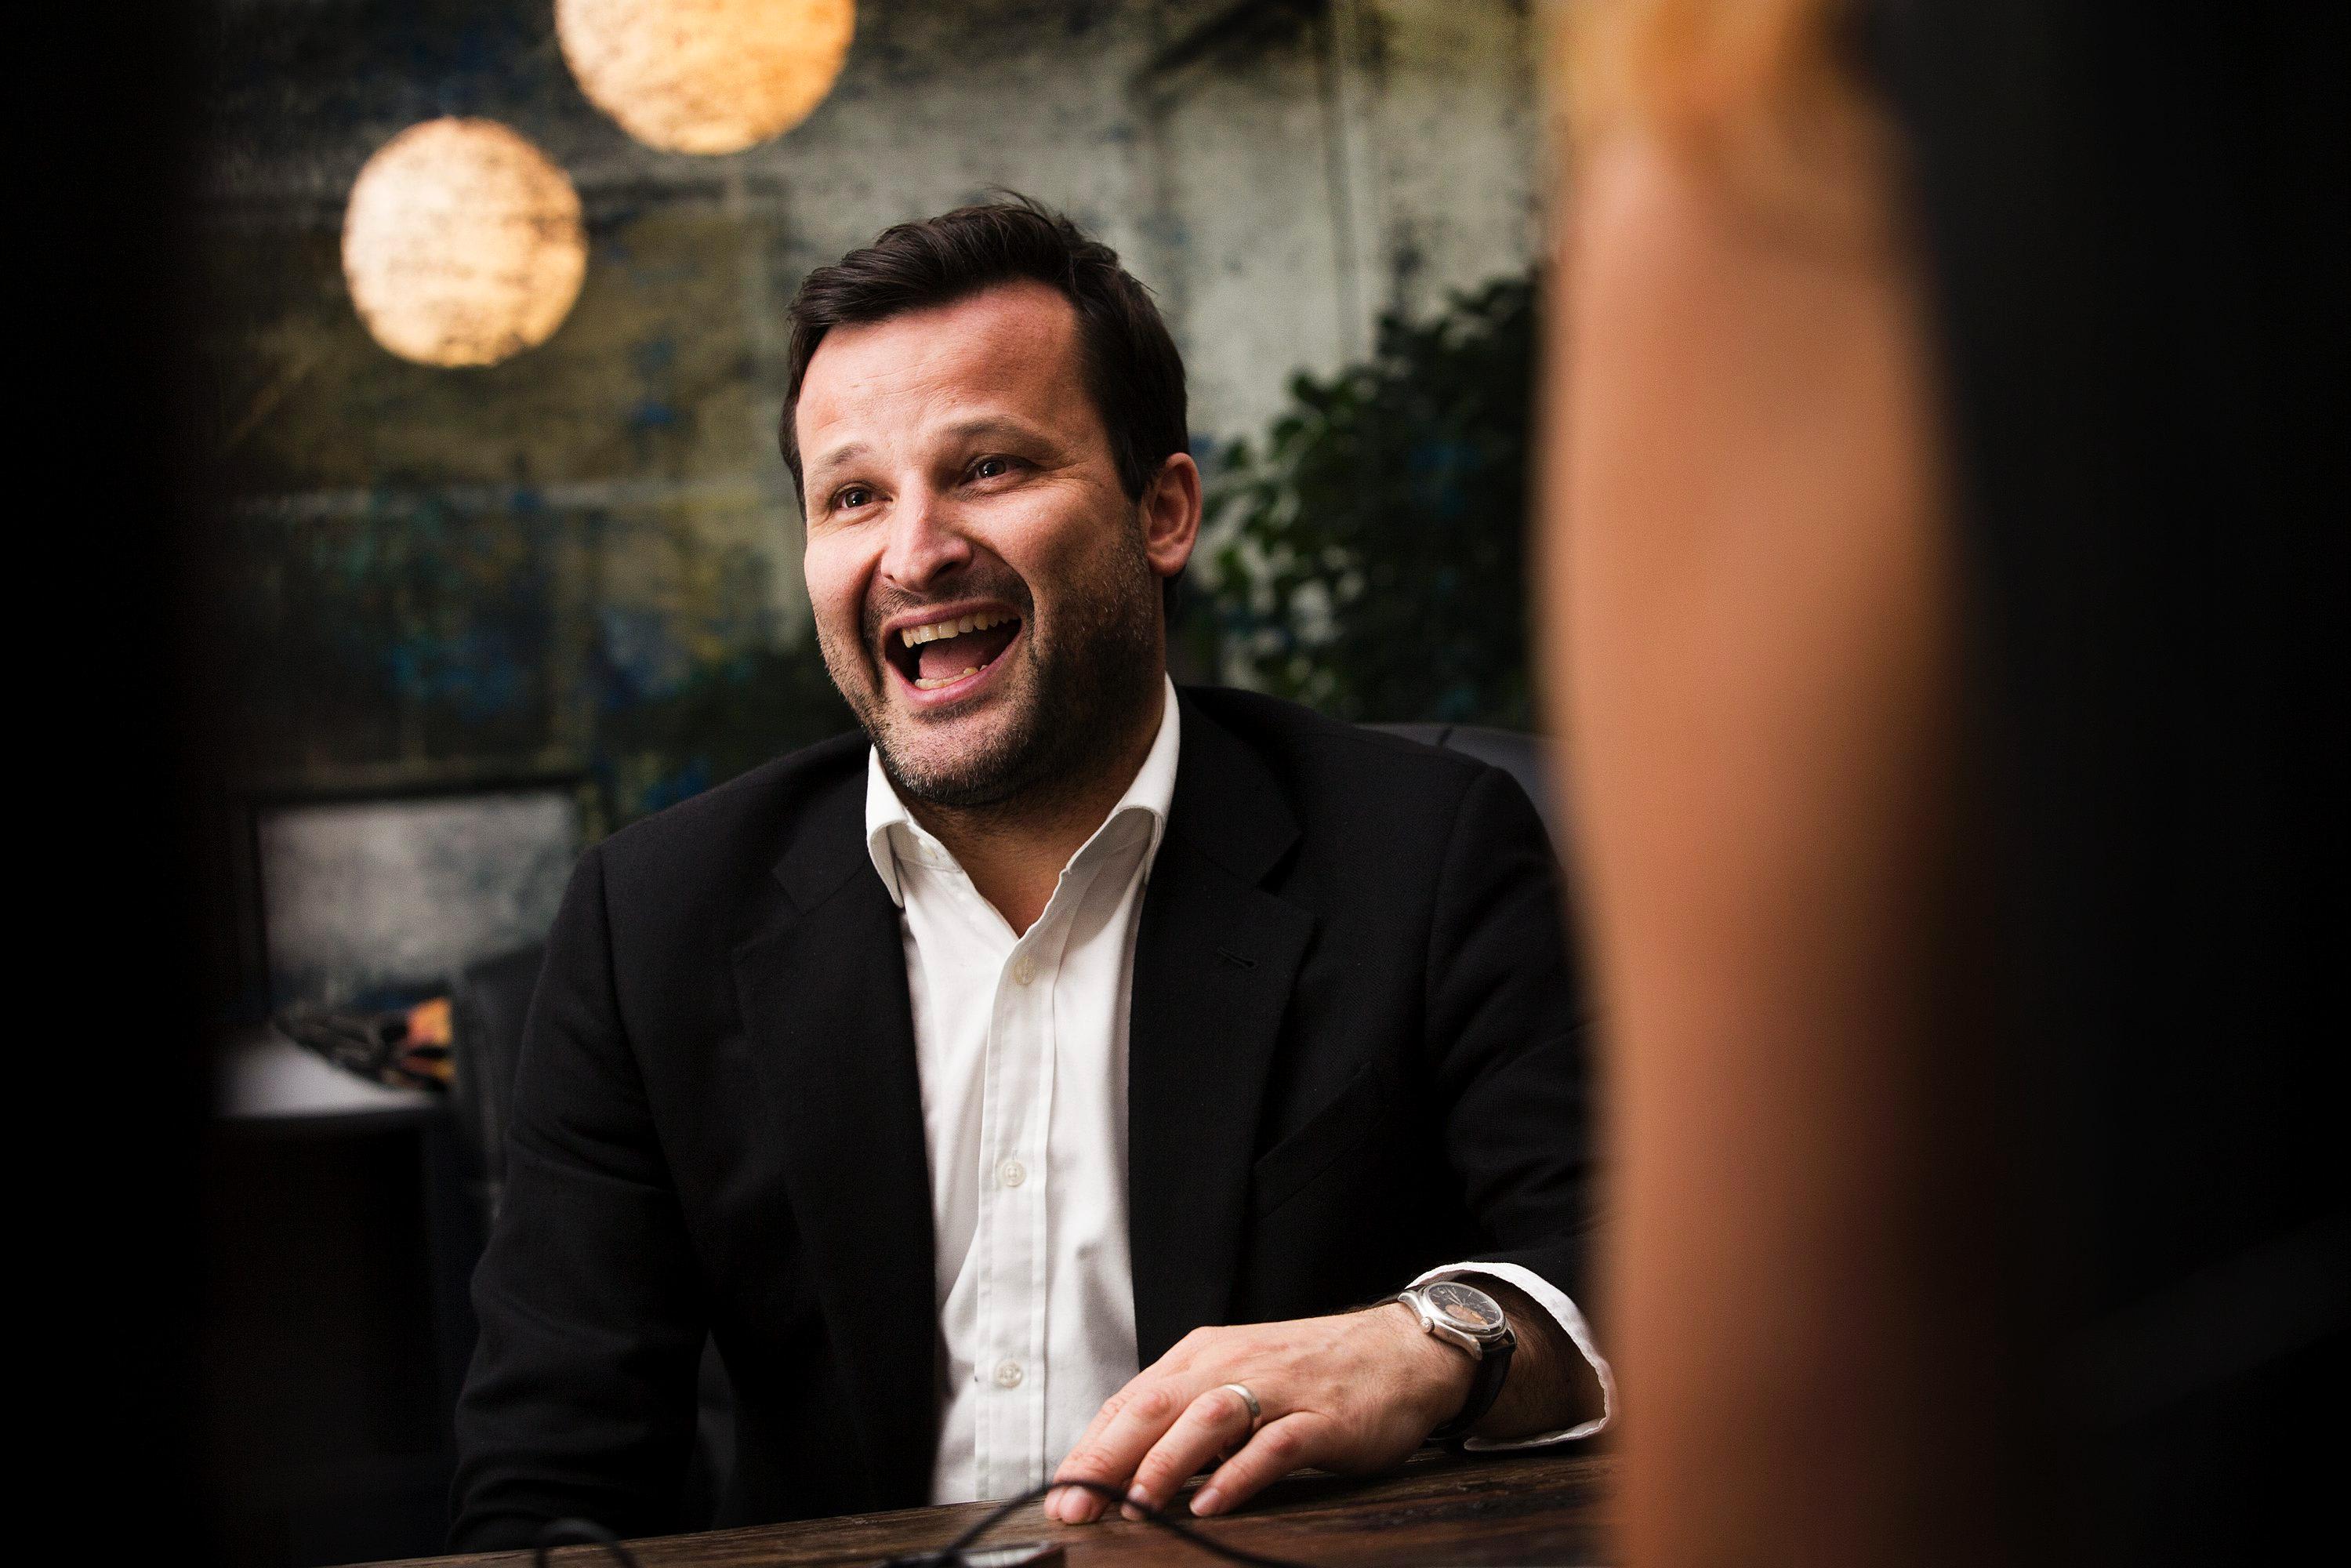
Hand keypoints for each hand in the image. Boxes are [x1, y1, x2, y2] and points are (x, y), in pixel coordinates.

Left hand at [1045, 1304, 1473, 1523]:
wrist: (1401, 1352)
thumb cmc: (1312, 1372)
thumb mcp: (1238, 1377)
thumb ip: (1188, 1413)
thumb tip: (1127, 1464)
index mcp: (1205, 1355)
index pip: (1133, 1399)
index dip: (1092, 1446)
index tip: (1062, 1490)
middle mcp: (1233, 1364)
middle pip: (1156, 1406)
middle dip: (1108, 1457)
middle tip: (1076, 1504)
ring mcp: (1279, 1389)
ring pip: (1208, 1420)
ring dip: (1165, 1464)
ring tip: (1135, 1505)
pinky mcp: (1322, 1418)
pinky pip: (1274, 1446)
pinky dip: (1240, 1476)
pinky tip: (1213, 1504)